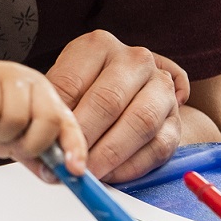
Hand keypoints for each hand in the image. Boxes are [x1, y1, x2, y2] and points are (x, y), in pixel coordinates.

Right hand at [0, 60, 86, 179]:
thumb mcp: (15, 143)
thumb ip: (36, 159)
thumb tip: (56, 177)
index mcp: (47, 99)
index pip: (68, 123)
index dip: (75, 147)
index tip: (74, 170)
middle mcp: (32, 84)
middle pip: (48, 120)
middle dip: (30, 143)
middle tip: (12, 143)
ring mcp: (8, 76)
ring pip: (15, 118)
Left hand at [45, 32, 187, 183]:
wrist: (134, 93)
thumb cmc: (89, 91)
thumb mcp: (66, 88)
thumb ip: (55, 109)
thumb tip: (44, 145)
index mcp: (99, 45)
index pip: (72, 82)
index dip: (59, 119)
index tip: (49, 144)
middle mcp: (135, 60)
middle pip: (108, 101)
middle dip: (85, 139)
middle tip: (69, 163)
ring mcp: (161, 87)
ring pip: (140, 122)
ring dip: (110, 154)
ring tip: (89, 173)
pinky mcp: (176, 119)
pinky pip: (157, 146)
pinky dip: (132, 166)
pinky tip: (112, 174)